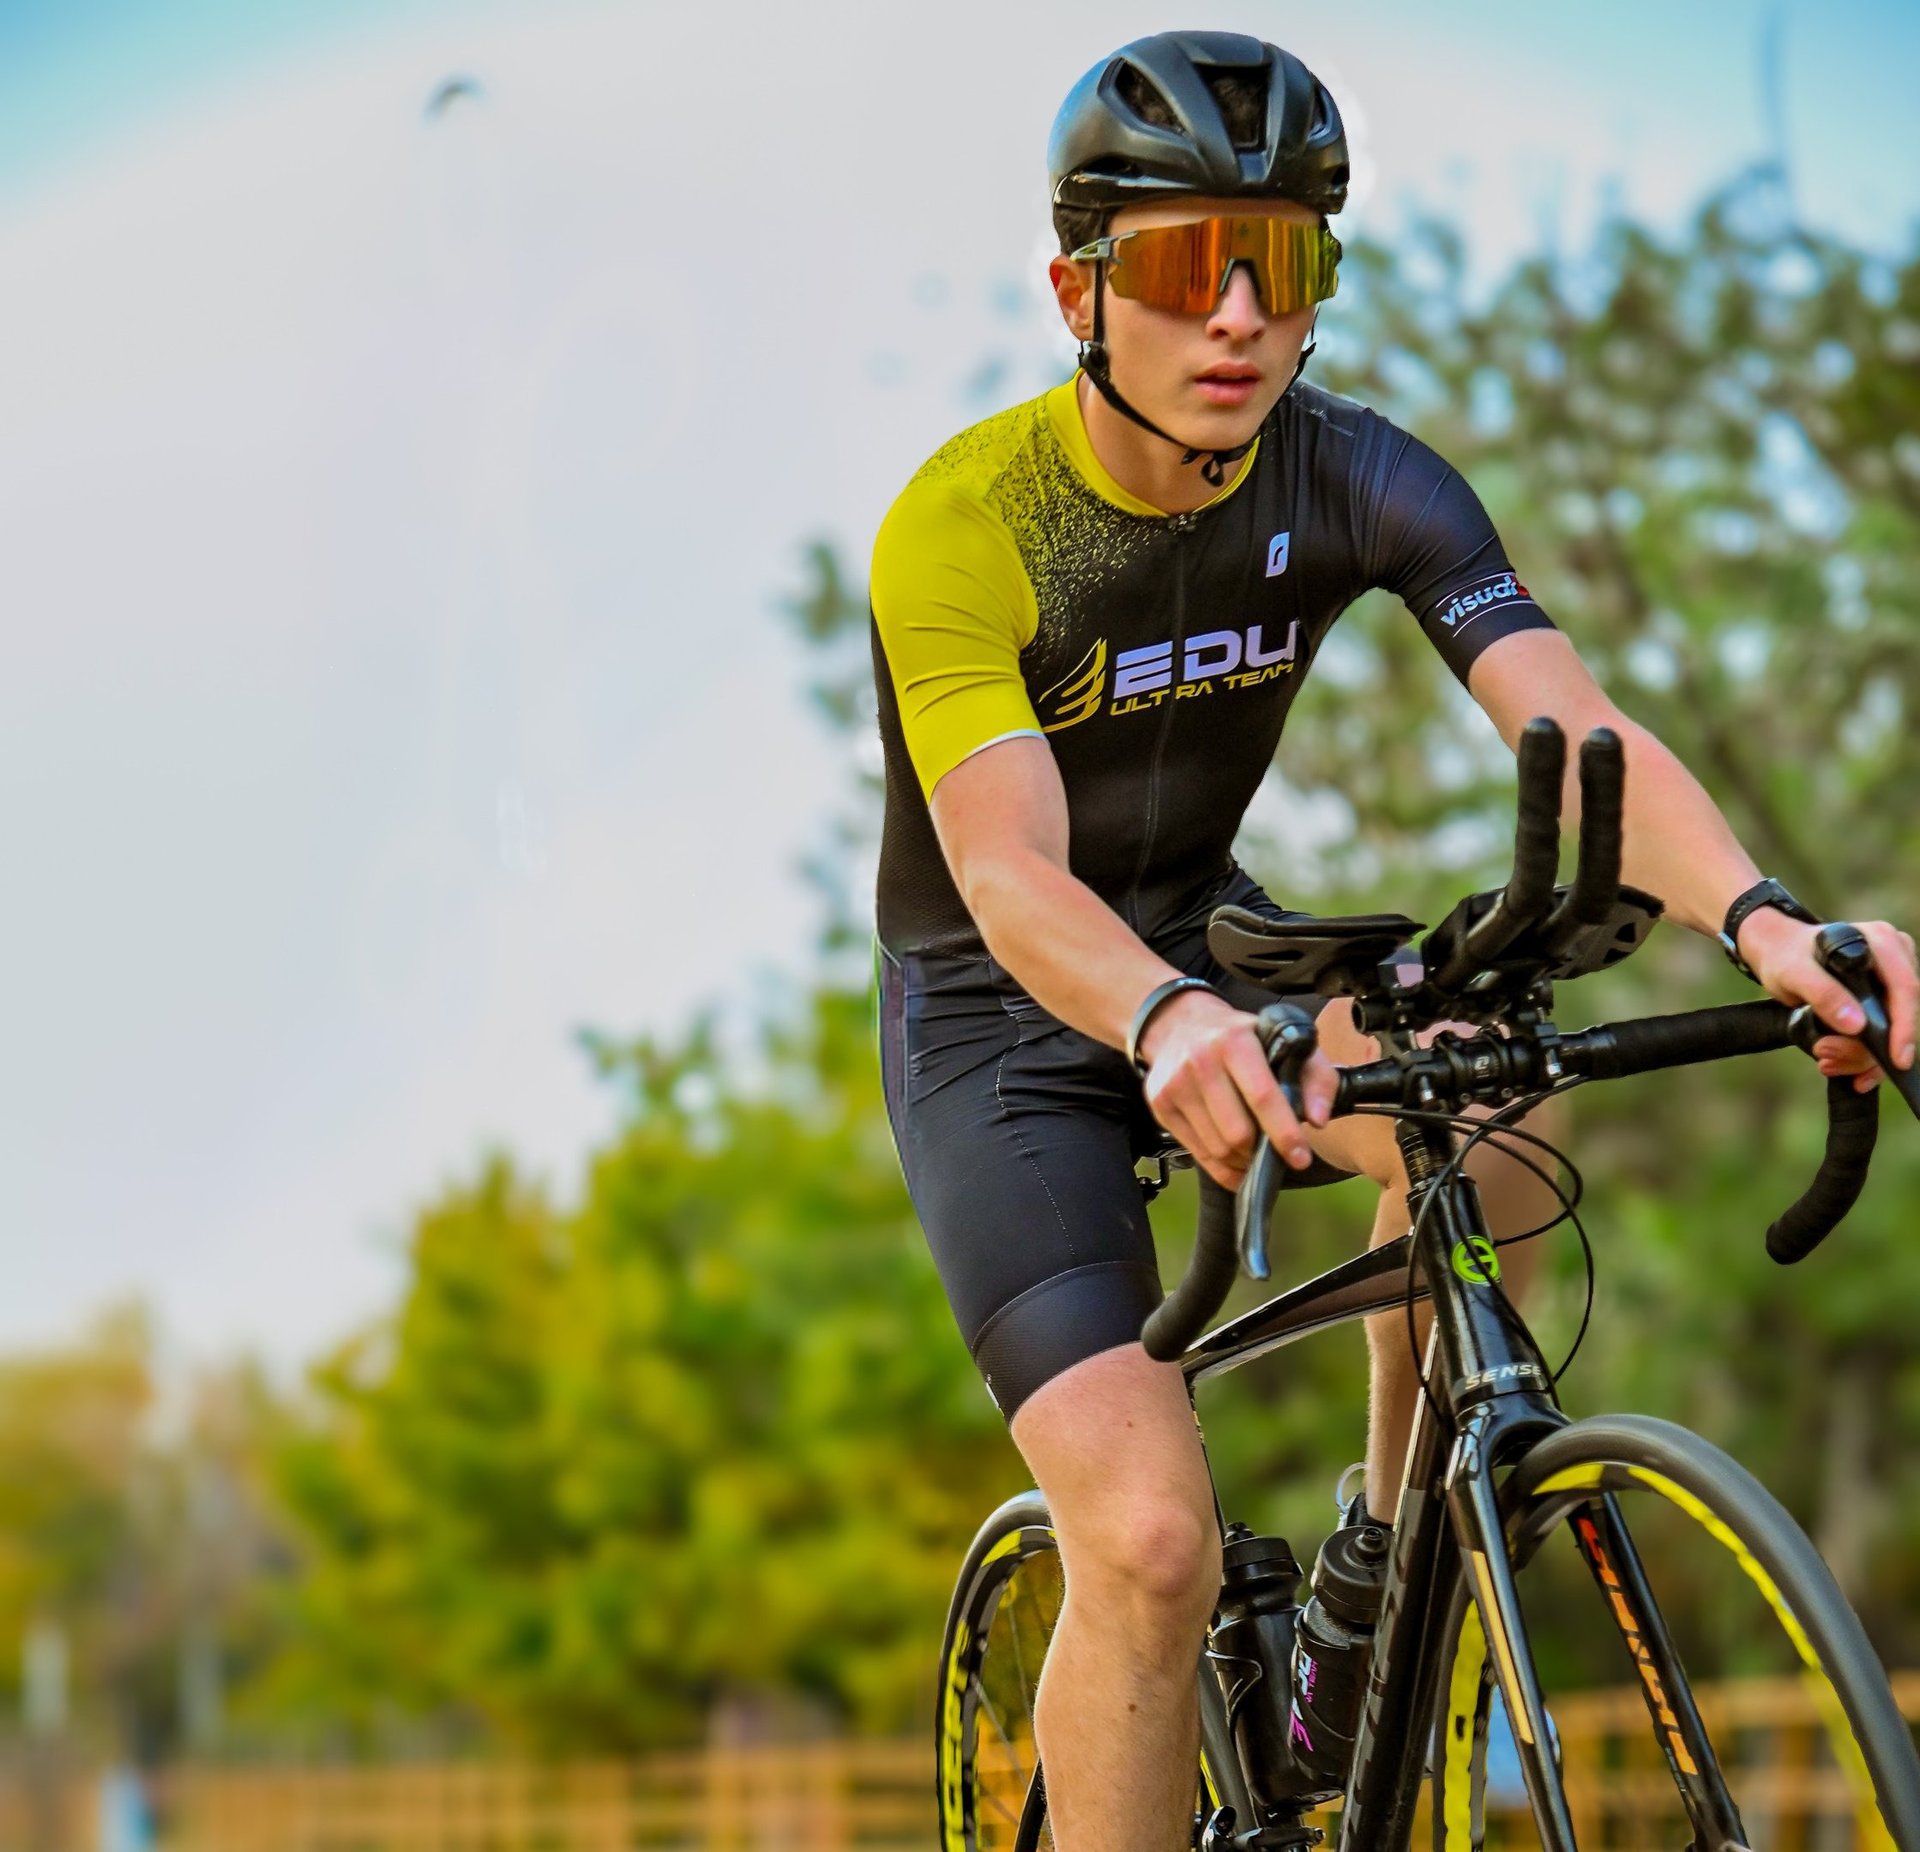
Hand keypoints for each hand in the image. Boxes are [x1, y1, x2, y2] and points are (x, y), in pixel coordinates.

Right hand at [1137, 990, 1338, 1188]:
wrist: (1180, 1023)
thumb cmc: (1240, 1037)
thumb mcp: (1284, 1040)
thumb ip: (1315, 1077)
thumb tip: (1318, 1119)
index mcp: (1235, 1042)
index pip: (1262, 1096)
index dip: (1284, 1132)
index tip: (1300, 1158)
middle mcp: (1200, 1061)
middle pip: (1237, 1132)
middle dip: (1262, 1151)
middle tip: (1275, 1150)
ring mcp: (1175, 1084)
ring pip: (1217, 1148)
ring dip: (1243, 1160)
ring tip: (1255, 1150)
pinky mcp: (1160, 1104)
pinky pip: (1198, 1153)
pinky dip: (1222, 1167)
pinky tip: (1237, 1161)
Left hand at [1738, 910, 1918, 1091]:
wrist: (1778, 954)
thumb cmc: (1787, 956)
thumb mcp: (1794, 972)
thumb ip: (1822, 993)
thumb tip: (1856, 1025)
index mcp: (1881, 942)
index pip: (1905, 988)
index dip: (1904, 1026)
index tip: (1897, 1060)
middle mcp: (1895, 960)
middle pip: (1900, 1016)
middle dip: (1868, 1048)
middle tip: (1827, 1060)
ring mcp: (1891, 983)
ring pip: (1891, 1031)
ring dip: (1858, 1056)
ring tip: (1824, 1061)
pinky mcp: (1882, 1002)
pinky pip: (1881, 1036)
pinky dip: (1859, 1056)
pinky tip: (1837, 1065)